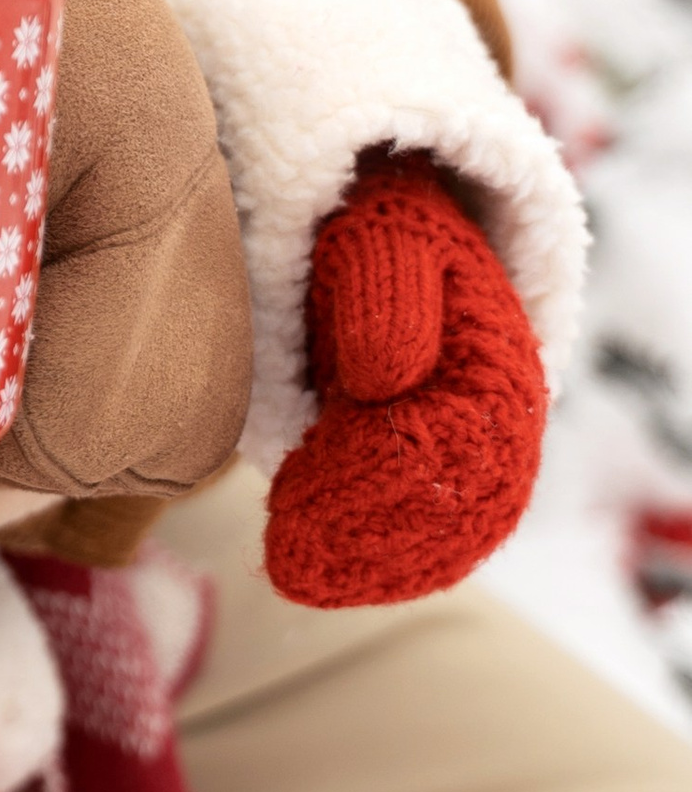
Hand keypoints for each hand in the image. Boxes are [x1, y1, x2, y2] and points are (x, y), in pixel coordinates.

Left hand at [266, 156, 545, 606]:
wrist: (386, 219)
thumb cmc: (376, 221)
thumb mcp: (378, 233)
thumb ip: (386, 293)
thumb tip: (385, 381)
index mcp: (499, 358)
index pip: (453, 443)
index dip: (376, 481)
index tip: (298, 501)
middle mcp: (505, 413)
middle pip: (458, 501)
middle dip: (371, 535)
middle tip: (287, 561)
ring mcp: (481, 443)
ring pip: (452, 528)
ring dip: (377, 560)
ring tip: (294, 570)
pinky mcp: (447, 461)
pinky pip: (438, 530)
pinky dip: (385, 559)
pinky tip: (320, 571)